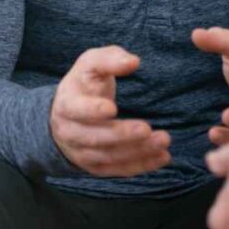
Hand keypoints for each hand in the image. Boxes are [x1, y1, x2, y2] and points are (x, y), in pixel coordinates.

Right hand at [49, 45, 170, 176]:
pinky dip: (140, 166)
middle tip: (147, 129)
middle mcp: (70, 132)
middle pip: (95, 137)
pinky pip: (117, 169)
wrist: (66, 113)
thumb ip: (110, 59)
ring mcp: (81, 152)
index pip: (77, 109)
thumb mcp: (91, 63)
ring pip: (108, 157)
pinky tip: (162, 157)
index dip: (93, 110)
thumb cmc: (85, 82)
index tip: (113, 108)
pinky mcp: (95, 166)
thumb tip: (133, 62)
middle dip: (122, 135)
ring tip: (162, 141)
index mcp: (67, 104)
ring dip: (136, 151)